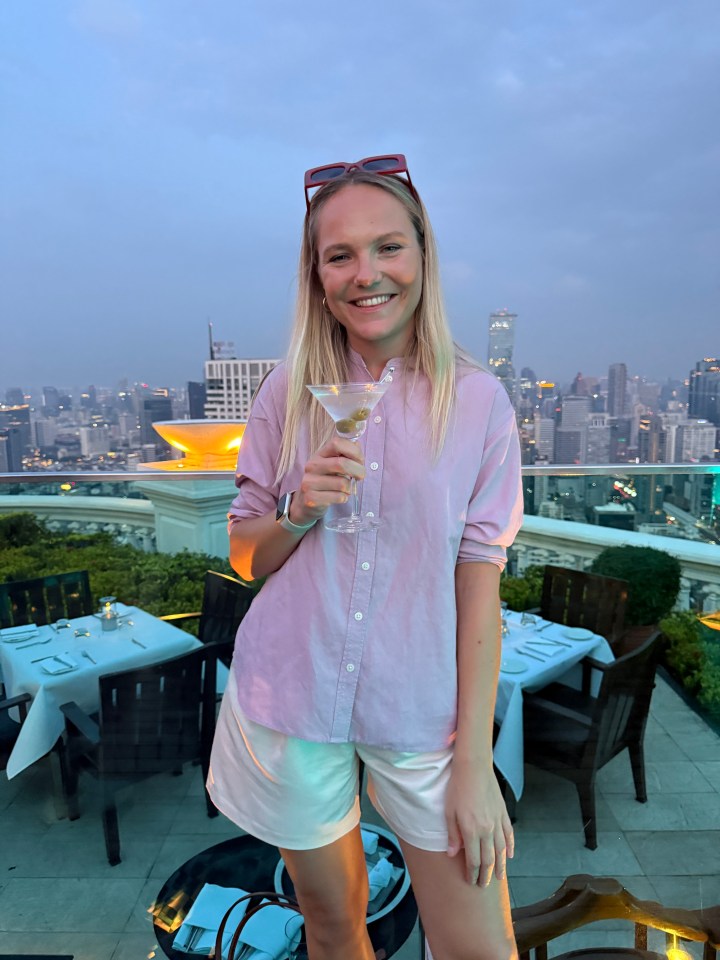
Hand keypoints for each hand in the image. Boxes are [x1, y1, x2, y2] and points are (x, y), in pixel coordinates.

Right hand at [290, 437, 365, 524]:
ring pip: (342, 483)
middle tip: (361, 476)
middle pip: (341, 463)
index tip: (360, 461)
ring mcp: (309, 482)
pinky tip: (339, 497)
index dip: (354, 451)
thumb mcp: (333, 465)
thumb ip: (345, 454)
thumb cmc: (326, 480)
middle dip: (358, 470)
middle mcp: (312, 466)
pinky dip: (344, 498)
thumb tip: (357, 444)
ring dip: (350, 488)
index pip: (336, 443)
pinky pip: (338, 497)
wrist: (308, 502)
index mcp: (319, 454)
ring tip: (345, 489)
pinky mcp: (311, 498)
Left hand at [445, 759, 513, 886]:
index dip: (473, 873)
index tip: (471, 882)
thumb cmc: (458, 787)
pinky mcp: (503, 813)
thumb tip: (453, 855)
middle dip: (486, 875)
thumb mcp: (449, 812)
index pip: (474, 860)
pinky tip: (509, 855)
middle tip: (484, 886)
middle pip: (489, 859)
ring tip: (499, 877)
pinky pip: (509, 835)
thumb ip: (453, 835)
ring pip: (501, 850)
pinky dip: (510, 847)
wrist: (473, 767)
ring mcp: (497, 822)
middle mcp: (487, 829)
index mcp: (472, 830)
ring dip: (500, 866)